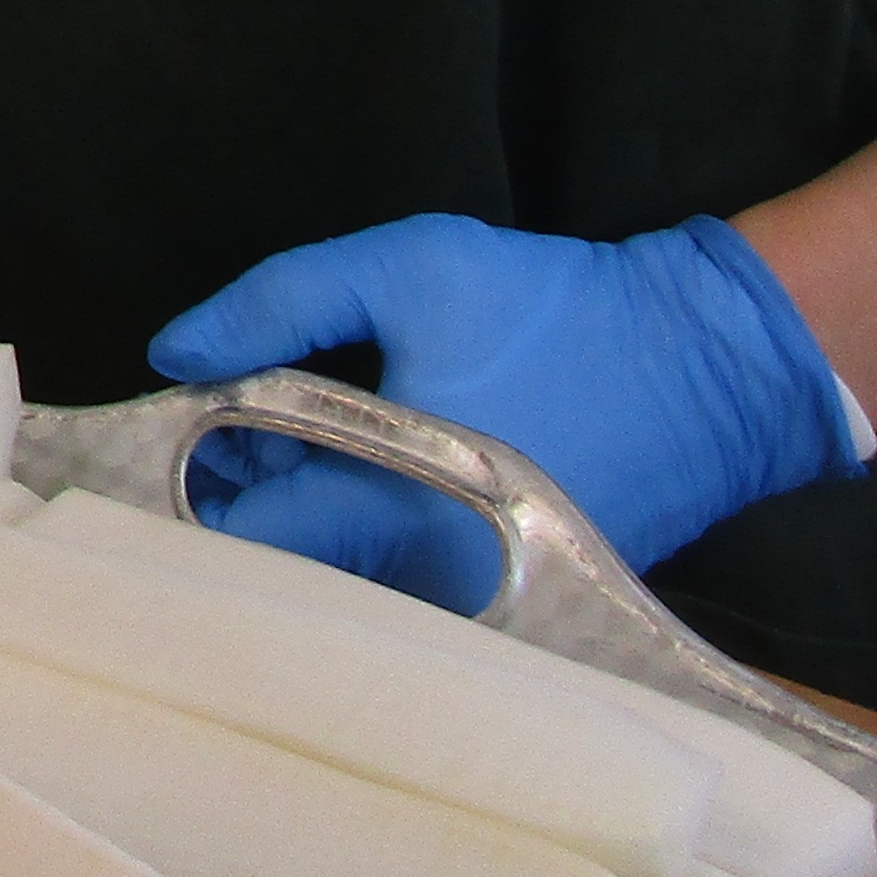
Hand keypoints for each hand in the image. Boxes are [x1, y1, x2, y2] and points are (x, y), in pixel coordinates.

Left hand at [147, 212, 859, 611]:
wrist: (711, 367)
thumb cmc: (555, 314)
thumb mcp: (406, 270)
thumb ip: (276, 304)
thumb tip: (173, 353)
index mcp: (386, 516)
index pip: (239, 540)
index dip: (185, 483)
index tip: (165, 433)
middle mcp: (422, 588)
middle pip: (280, 564)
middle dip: (240, 491)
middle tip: (240, 418)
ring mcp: (468, 606)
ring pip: (335, 574)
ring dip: (299, 506)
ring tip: (294, 433)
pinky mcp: (504, 601)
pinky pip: (393, 577)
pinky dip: (359, 524)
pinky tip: (358, 462)